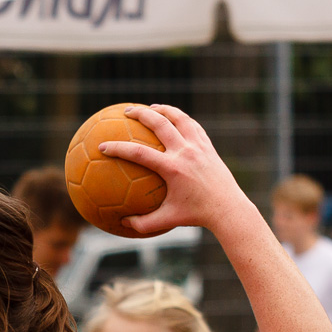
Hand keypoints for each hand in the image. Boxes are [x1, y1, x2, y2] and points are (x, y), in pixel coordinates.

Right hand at [97, 104, 255, 236]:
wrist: (228, 208)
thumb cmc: (196, 216)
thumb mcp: (167, 221)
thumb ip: (143, 224)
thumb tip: (123, 223)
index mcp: (173, 169)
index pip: (139, 153)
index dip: (118, 148)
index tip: (103, 146)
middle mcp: (185, 152)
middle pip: (160, 123)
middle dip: (140, 114)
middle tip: (126, 112)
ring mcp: (198, 146)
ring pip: (179, 118)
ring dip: (163, 110)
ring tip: (151, 108)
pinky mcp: (208, 146)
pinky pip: (192, 126)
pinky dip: (181, 119)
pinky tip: (174, 120)